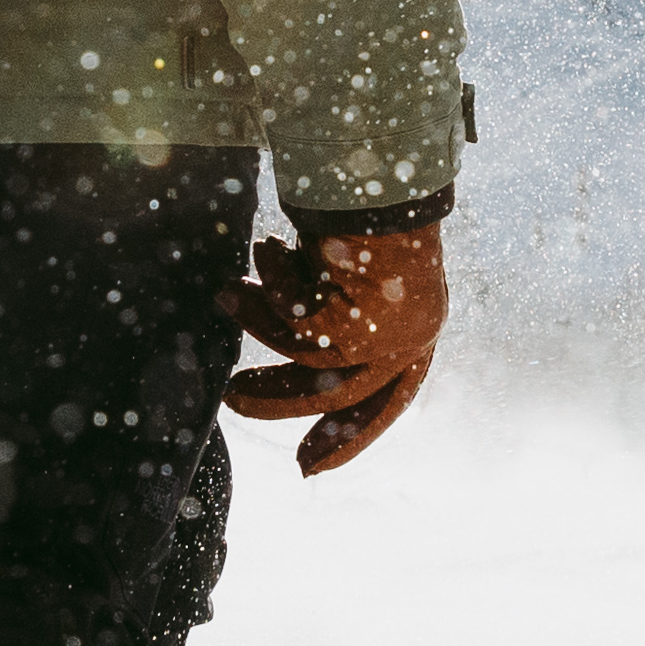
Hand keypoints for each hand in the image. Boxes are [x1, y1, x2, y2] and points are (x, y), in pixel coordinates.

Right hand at [217, 219, 444, 475]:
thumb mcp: (359, 275)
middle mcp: (411, 341)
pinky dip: (272, 284)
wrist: (392, 178)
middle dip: (279, 400)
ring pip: (308, 361)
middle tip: (231, 398)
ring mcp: (388, 337)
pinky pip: (292, 319)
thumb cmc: (377, 211)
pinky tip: (267, 249)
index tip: (306, 467)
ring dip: (259, 325)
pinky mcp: (356, 326)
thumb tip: (290, 335)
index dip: (347, 436)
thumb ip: (336, 315)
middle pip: (339, 394)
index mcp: (420, 334)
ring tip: (224, 295)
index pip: (387, 402)